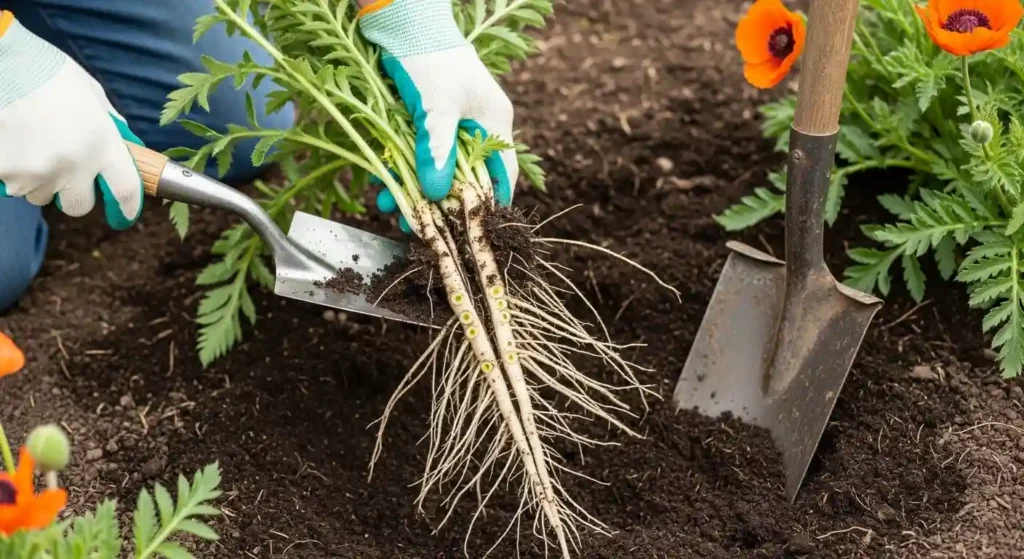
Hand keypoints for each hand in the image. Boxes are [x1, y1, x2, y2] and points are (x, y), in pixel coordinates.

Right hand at [0, 14, 143, 229]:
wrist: (3, 63)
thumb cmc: (50, 73)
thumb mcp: (94, 97)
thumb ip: (110, 128)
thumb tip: (124, 148)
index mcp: (103, 145)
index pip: (126, 190)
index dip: (128, 206)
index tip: (125, 213)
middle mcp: (74, 165)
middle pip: (79, 205)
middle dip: (75, 195)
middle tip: (66, 173)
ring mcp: (38, 172)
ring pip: (41, 195)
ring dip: (41, 180)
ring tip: (33, 144)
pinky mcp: (6, 172)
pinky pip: (14, 184)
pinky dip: (14, 171)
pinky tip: (13, 142)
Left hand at [359, 0, 518, 214]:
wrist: (400, 20)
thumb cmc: (429, 57)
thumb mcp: (435, 109)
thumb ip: (436, 153)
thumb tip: (436, 196)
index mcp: (494, 123)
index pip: (502, 177)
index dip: (488, 207)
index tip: (469, 233)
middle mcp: (476, 127)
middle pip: (465, 180)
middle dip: (441, 206)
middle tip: (420, 229)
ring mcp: (449, 125)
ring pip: (436, 171)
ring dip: (415, 192)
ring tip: (393, 213)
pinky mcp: (424, 121)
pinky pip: (416, 156)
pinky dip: (401, 172)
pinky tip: (382, 188)